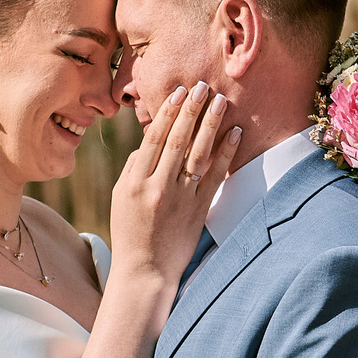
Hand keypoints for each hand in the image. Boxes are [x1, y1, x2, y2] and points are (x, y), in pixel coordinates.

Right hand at [108, 81, 234, 283]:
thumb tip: (151, 139)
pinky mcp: (199, 210)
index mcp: (136, 181)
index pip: (154, 138)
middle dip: (191, 110)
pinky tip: (235, 134)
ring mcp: (181, 199)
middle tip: (203, 86)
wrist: (146, 271)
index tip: (180, 92)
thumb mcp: (122, 197)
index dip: (168, 112)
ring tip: (220, 102)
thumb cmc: (130, 231)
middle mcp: (158, 187)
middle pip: (177, 140)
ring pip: (198, 154)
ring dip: (211, 125)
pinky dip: (226, 153)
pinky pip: (216, 176)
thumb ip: (134, 167)